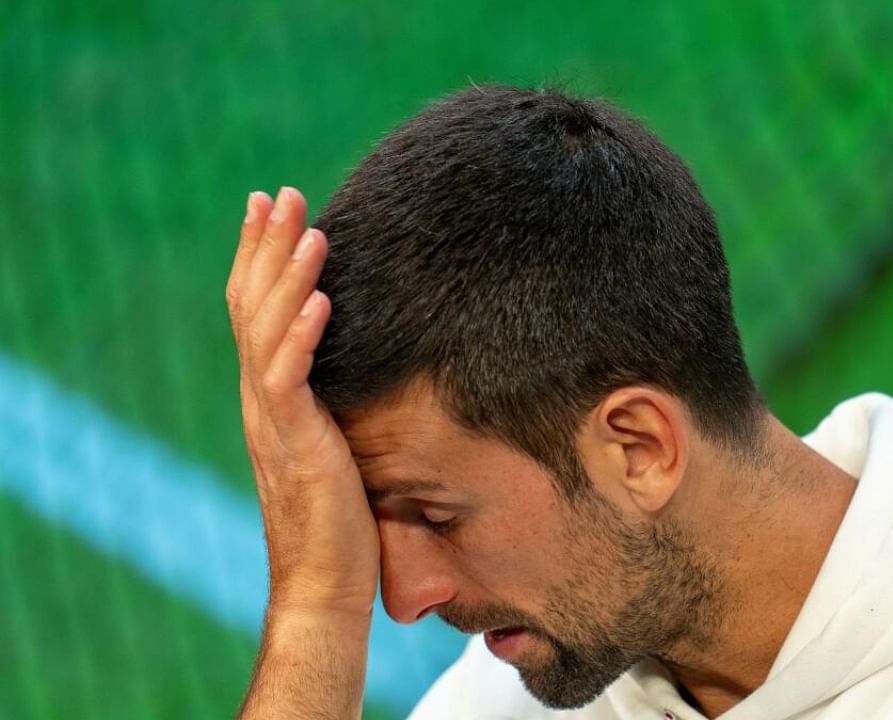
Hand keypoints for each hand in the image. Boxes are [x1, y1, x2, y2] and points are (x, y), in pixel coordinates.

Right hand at [226, 187, 379, 618]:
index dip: (259, 260)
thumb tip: (364, 377)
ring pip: (268, 332)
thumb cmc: (340, 524)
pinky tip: (323, 299)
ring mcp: (274, 423)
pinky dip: (304, 337)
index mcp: (270, 398)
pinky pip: (292, 381)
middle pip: (252, 307)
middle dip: (265, 247)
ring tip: (308, 228)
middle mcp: (262, 402)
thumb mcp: (337, 447)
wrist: (324, 587)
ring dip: (288, 276)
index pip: (255, 314)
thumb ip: (335, 405)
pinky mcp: (296, 446)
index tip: (272, 211)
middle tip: (279, 194)